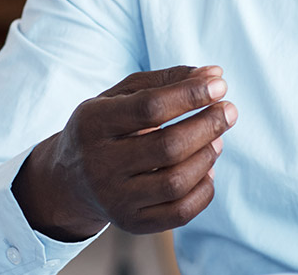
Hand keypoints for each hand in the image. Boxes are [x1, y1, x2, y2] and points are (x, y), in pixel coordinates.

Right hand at [13, 65, 235, 239]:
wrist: (69, 181)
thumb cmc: (105, 128)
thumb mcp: (122, 96)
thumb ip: (166, 81)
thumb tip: (214, 74)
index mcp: (93, 123)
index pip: (150, 108)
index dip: (190, 95)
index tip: (220, 85)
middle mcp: (100, 165)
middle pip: (168, 147)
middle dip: (208, 125)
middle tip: (228, 111)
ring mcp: (115, 199)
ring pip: (177, 181)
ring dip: (208, 155)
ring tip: (217, 138)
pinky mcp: (132, 223)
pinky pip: (181, 213)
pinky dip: (205, 189)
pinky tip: (207, 168)